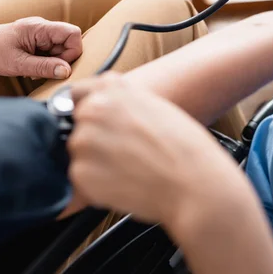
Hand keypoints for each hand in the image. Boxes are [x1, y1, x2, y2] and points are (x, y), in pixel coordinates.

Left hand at [0, 16, 81, 78]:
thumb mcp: (18, 64)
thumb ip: (44, 67)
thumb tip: (67, 71)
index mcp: (40, 28)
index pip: (73, 34)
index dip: (72, 52)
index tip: (59, 65)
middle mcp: (43, 28)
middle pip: (69, 43)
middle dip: (61, 60)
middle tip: (43, 70)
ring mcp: (40, 35)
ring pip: (61, 50)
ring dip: (52, 63)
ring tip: (34, 70)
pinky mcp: (36, 42)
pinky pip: (51, 52)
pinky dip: (46, 63)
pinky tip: (32, 67)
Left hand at [68, 73, 249, 226]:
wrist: (193, 183)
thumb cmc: (185, 147)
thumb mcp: (157, 107)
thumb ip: (126, 103)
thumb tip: (109, 112)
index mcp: (110, 90)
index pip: (79, 93)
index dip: (91, 109)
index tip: (100, 122)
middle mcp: (92, 112)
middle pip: (81, 126)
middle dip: (98, 138)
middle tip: (127, 153)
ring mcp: (83, 144)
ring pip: (82, 153)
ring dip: (98, 162)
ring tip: (131, 170)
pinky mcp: (81, 175)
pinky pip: (83, 178)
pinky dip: (99, 184)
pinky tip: (126, 183)